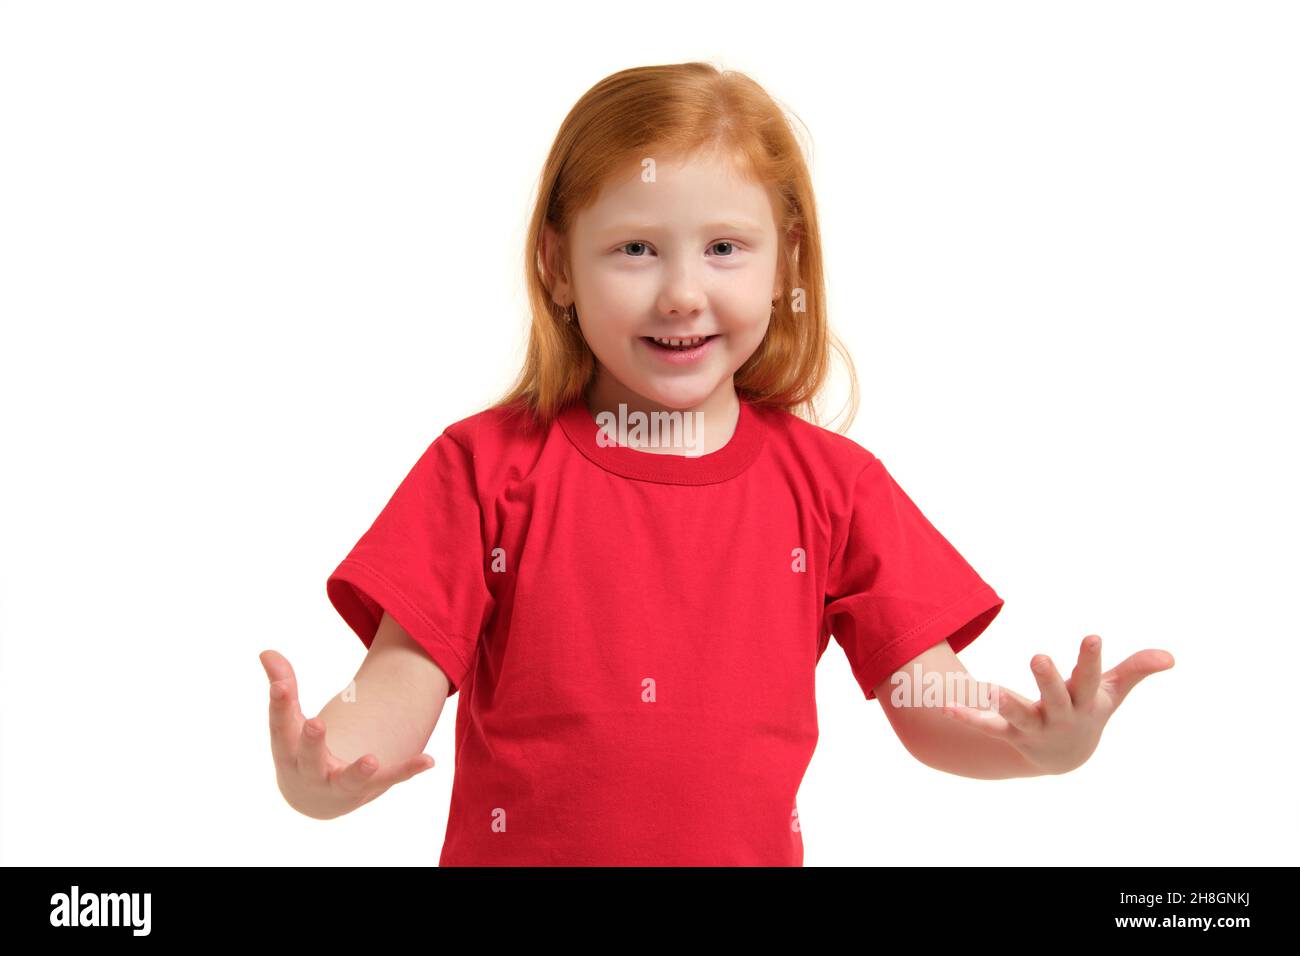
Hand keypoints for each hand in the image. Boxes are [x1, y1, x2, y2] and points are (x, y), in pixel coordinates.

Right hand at [260, 649, 434, 818]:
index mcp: (288, 751)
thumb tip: (266, 651)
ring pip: (349, 780)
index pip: (280, 728)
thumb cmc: (298, 750)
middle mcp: (310, 772)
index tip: (280, 687)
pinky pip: (388, 780)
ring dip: (359, 771)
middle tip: (315, 724)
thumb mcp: (289, 721)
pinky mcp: (368, 788)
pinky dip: (407, 771)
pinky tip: (428, 760)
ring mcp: (339, 784)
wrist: (315, 799)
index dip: (279, 706)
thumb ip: (283, 686)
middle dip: (311, 742)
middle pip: (309, 758)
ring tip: (371, 760)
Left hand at [942, 635, 1173, 774]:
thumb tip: (1170, 656)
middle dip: (1048, 680)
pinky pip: (988, 726)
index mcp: (1086, 702)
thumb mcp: (1111, 692)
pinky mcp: (1010, 733)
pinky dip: (969, 716)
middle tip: (1038, 657)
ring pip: (1021, 717)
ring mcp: (1035, 728)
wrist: (1065, 757)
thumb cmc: (1089, 710)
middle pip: (1056, 698)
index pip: (1091, 678)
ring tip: (992, 692)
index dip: (1091, 659)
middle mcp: (1062, 717)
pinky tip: (947, 706)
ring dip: (1007, 705)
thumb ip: (1135, 670)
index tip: (1091, 635)